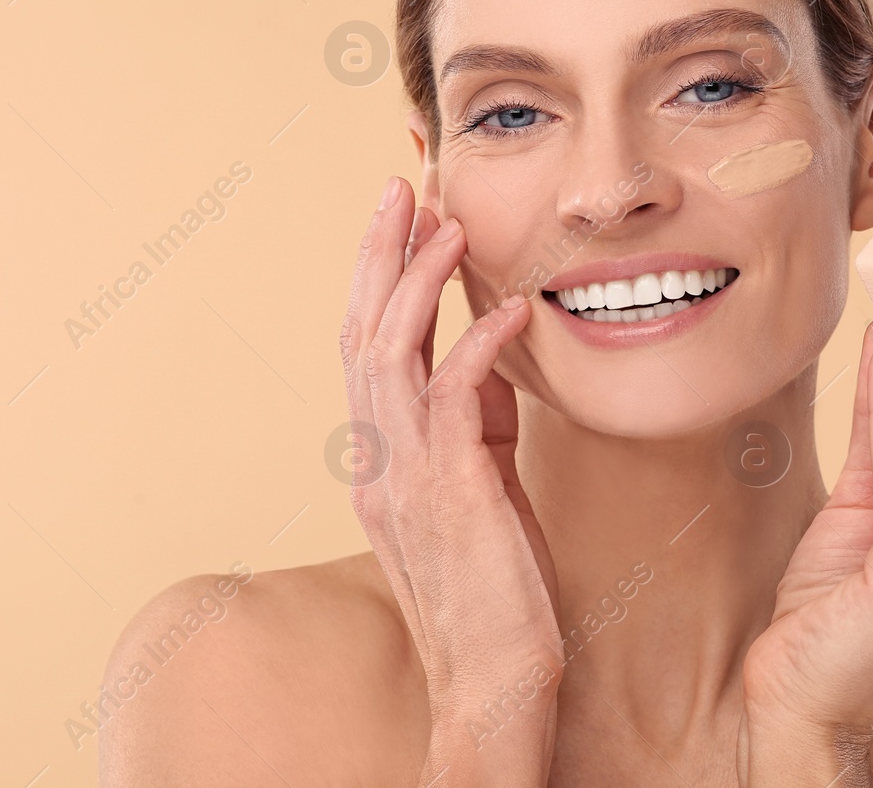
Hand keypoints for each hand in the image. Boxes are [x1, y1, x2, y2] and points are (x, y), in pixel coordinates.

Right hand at [340, 177, 562, 785]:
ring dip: (417, 281)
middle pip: (362, 332)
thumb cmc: (493, 590)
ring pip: (390, 352)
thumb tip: (490, 353)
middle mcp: (378, 458)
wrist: (491, 685)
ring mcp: (405, 475)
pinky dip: (478, 345)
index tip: (401, 218)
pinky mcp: (450, 492)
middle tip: (400, 187)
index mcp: (380, 457)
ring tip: (444, 222)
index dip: (379, 277)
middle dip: (379, 254)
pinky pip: (455, 398)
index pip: (367, 347)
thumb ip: (474, 421)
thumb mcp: (479, 486)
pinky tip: (510, 309)